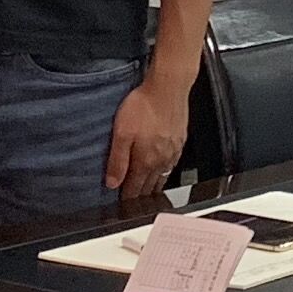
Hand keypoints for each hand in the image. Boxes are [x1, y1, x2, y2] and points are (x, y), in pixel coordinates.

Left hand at [105, 73, 193, 194]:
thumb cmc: (144, 106)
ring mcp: (172, 151)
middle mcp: (161, 160)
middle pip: (149, 186)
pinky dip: (165, 172)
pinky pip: (172, 164)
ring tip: (148, 193)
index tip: (121, 204)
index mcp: (145, 161)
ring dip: (154, 187)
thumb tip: (112, 183)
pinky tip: (163, 169)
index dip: (126, 198)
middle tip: (133, 202)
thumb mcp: (121, 133)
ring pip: (162, 177)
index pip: (135, 188)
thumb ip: (117, 161)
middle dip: (140, 195)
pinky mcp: (180, 141)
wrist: (169, 87)